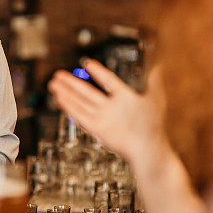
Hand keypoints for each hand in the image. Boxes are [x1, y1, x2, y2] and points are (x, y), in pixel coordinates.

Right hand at [47, 59, 171, 171]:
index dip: (98, 73)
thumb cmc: (153, 126)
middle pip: (88, 92)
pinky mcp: (98, 129)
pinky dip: (70, 108)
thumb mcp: (155, 97)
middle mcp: (111, 108)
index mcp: (124, 99)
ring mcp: (104, 119)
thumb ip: (154, 79)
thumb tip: (158, 63)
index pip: (108, 81)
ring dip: (67, 93)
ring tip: (54, 84)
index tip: (88, 63)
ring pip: (81, 102)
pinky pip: (81, 117)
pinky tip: (60, 99)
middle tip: (59, 74)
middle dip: (73, 83)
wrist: (149, 149)